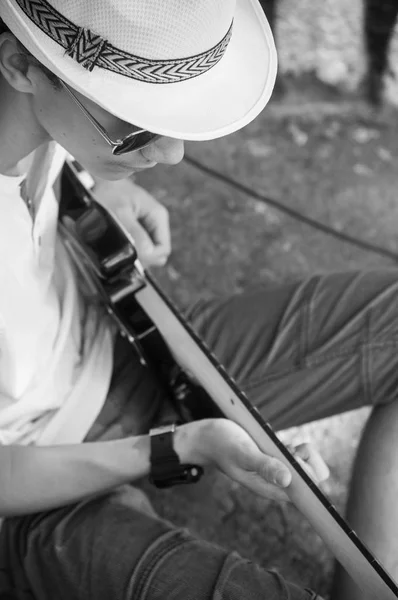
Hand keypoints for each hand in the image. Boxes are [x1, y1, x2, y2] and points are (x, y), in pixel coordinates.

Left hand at [94, 178, 170, 266]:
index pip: (163, 249)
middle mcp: (157, 222)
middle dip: (142, 257)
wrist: (101, 181)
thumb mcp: (120, 213)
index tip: (131, 257)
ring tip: (119, 245)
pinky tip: (120, 243)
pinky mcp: (141, 229)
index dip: (149, 257)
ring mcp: (149, 226)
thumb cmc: (110, 192)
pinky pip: (141, 246)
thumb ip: (135, 233)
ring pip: (149, 251)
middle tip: (123, 252)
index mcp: (158, 216)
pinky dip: (131, 249)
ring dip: (136, 253)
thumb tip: (148, 253)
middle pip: (157, 253)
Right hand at [192, 419, 328, 502]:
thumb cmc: (221, 445)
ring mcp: (277, 471)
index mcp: (271, 489)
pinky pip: (297, 456)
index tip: (295, 458)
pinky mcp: (275, 459)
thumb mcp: (242, 453)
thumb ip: (264, 466)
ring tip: (280, 444)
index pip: (307, 493)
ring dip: (300, 452)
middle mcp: (277, 483)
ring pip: (306, 466)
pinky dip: (294, 446)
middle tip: (289, 448)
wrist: (206, 437)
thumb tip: (287, 480)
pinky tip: (278, 441)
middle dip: (307, 460)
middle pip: (312, 479)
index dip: (310, 476)